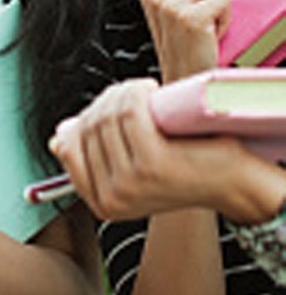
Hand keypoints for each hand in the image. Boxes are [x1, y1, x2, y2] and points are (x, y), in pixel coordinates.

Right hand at [50, 78, 252, 219]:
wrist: (235, 183)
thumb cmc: (186, 168)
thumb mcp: (132, 168)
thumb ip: (94, 155)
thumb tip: (58, 138)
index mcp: (102, 203)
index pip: (67, 148)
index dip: (83, 120)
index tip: (106, 108)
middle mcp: (112, 197)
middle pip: (87, 128)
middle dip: (106, 101)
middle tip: (132, 94)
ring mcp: (130, 183)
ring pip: (108, 117)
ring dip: (124, 93)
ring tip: (144, 92)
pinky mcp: (151, 165)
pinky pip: (129, 113)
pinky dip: (137, 92)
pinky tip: (150, 91)